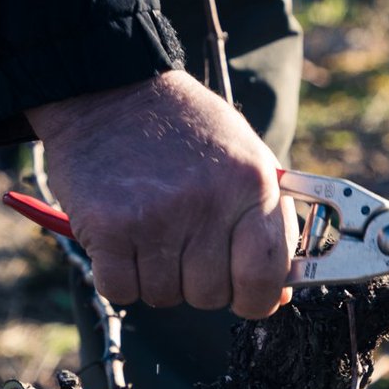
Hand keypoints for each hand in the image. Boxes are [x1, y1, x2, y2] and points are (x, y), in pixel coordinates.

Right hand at [26, 71, 298, 318]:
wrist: (110, 91)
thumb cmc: (185, 129)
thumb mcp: (245, 157)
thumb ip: (268, 221)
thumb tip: (279, 294)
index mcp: (252, 185)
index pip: (266, 274)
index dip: (258, 297)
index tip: (247, 294)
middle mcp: (207, 204)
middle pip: (210, 295)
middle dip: (198, 281)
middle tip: (185, 244)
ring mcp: (156, 218)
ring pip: (164, 296)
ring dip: (156, 276)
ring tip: (153, 230)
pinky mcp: (109, 227)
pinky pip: (121, 290)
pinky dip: (120, 276)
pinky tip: (123, 240)